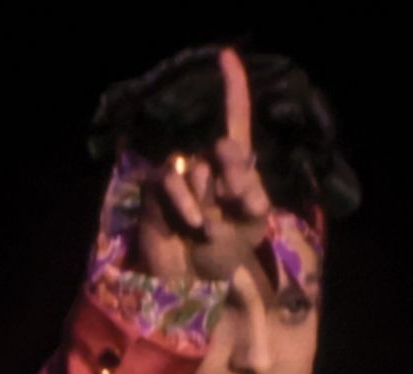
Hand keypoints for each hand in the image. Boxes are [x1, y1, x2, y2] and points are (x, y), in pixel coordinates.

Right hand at [133, 48, 271, 284]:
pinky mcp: (158, 187)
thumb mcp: (253, 224)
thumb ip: (254, 194)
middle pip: (224, 149)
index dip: (233, 89)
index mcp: (233, 167)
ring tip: (210, 228)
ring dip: (210, 203)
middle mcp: (205, 162)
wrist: (195, 279)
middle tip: (233, 209)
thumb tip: (232, 165)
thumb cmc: (226, 249)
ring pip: (200, 170)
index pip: (235, 122)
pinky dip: (189, 206)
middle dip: (236, 181)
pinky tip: (197, 224)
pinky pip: (175, 183)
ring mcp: (180, 173)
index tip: (226, 56)